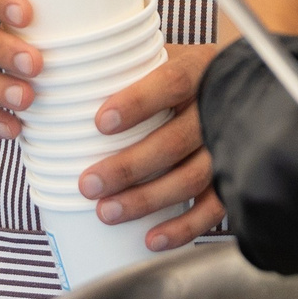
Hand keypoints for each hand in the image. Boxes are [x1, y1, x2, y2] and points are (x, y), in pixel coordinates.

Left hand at [68, 41, 226, 252]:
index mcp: (198, 70)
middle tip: (87, 184)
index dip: (137, 103)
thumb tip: (52, 88)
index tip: (100, 123)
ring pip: (193, 177)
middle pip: (176, 140)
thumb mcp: (162, 59)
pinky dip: (184, 228)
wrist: (246, 85)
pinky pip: (214, 207)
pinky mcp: (234, 175)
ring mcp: (229, 143)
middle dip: (128, 167)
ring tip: (106, 212)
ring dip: (148, 199)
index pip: (172, 83)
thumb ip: (124, 71)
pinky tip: (152, 239)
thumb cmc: (184, 77)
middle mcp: (217, 107)